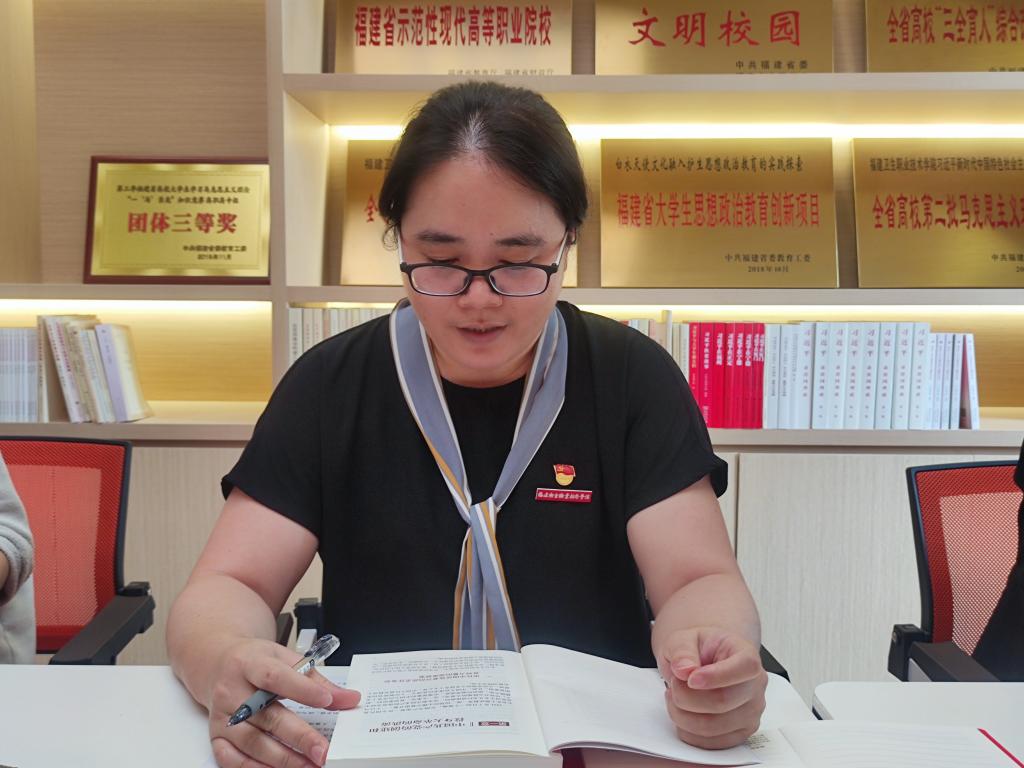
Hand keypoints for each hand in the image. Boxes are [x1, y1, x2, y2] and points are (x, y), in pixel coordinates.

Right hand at [206, 637, 360, 766]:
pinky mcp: (216, 736)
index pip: (276, 676)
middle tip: (323, 750)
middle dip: (299, 736)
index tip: (327, 700)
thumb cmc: (255, 662)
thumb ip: (317, 680)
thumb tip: (349, 699)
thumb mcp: (285, 658)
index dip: (302, 689)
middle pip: (267, 717)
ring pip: (253, 742)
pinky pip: (232, 759)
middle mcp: (232, 691)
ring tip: (309, 764)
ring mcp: (223, 716)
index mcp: (250, 663)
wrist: (218, 665)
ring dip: (283, 758)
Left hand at [657, 627, 766, 749]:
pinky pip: (710, 742)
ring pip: (713, 726)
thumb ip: (681, 650)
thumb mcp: (684, 639)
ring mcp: (750, 712)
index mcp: (746, 655)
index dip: (716, 676)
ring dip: (682, 714)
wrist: (701, 663)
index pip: (744, 668)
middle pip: (723, 701)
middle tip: (674, 684)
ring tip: (674, 697)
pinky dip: (687, 730)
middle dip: (686, 695)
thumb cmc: (698, 650)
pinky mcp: (740, 733)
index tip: (690, 678)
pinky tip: (682, 712)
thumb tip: (684, 669)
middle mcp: (755, 685)